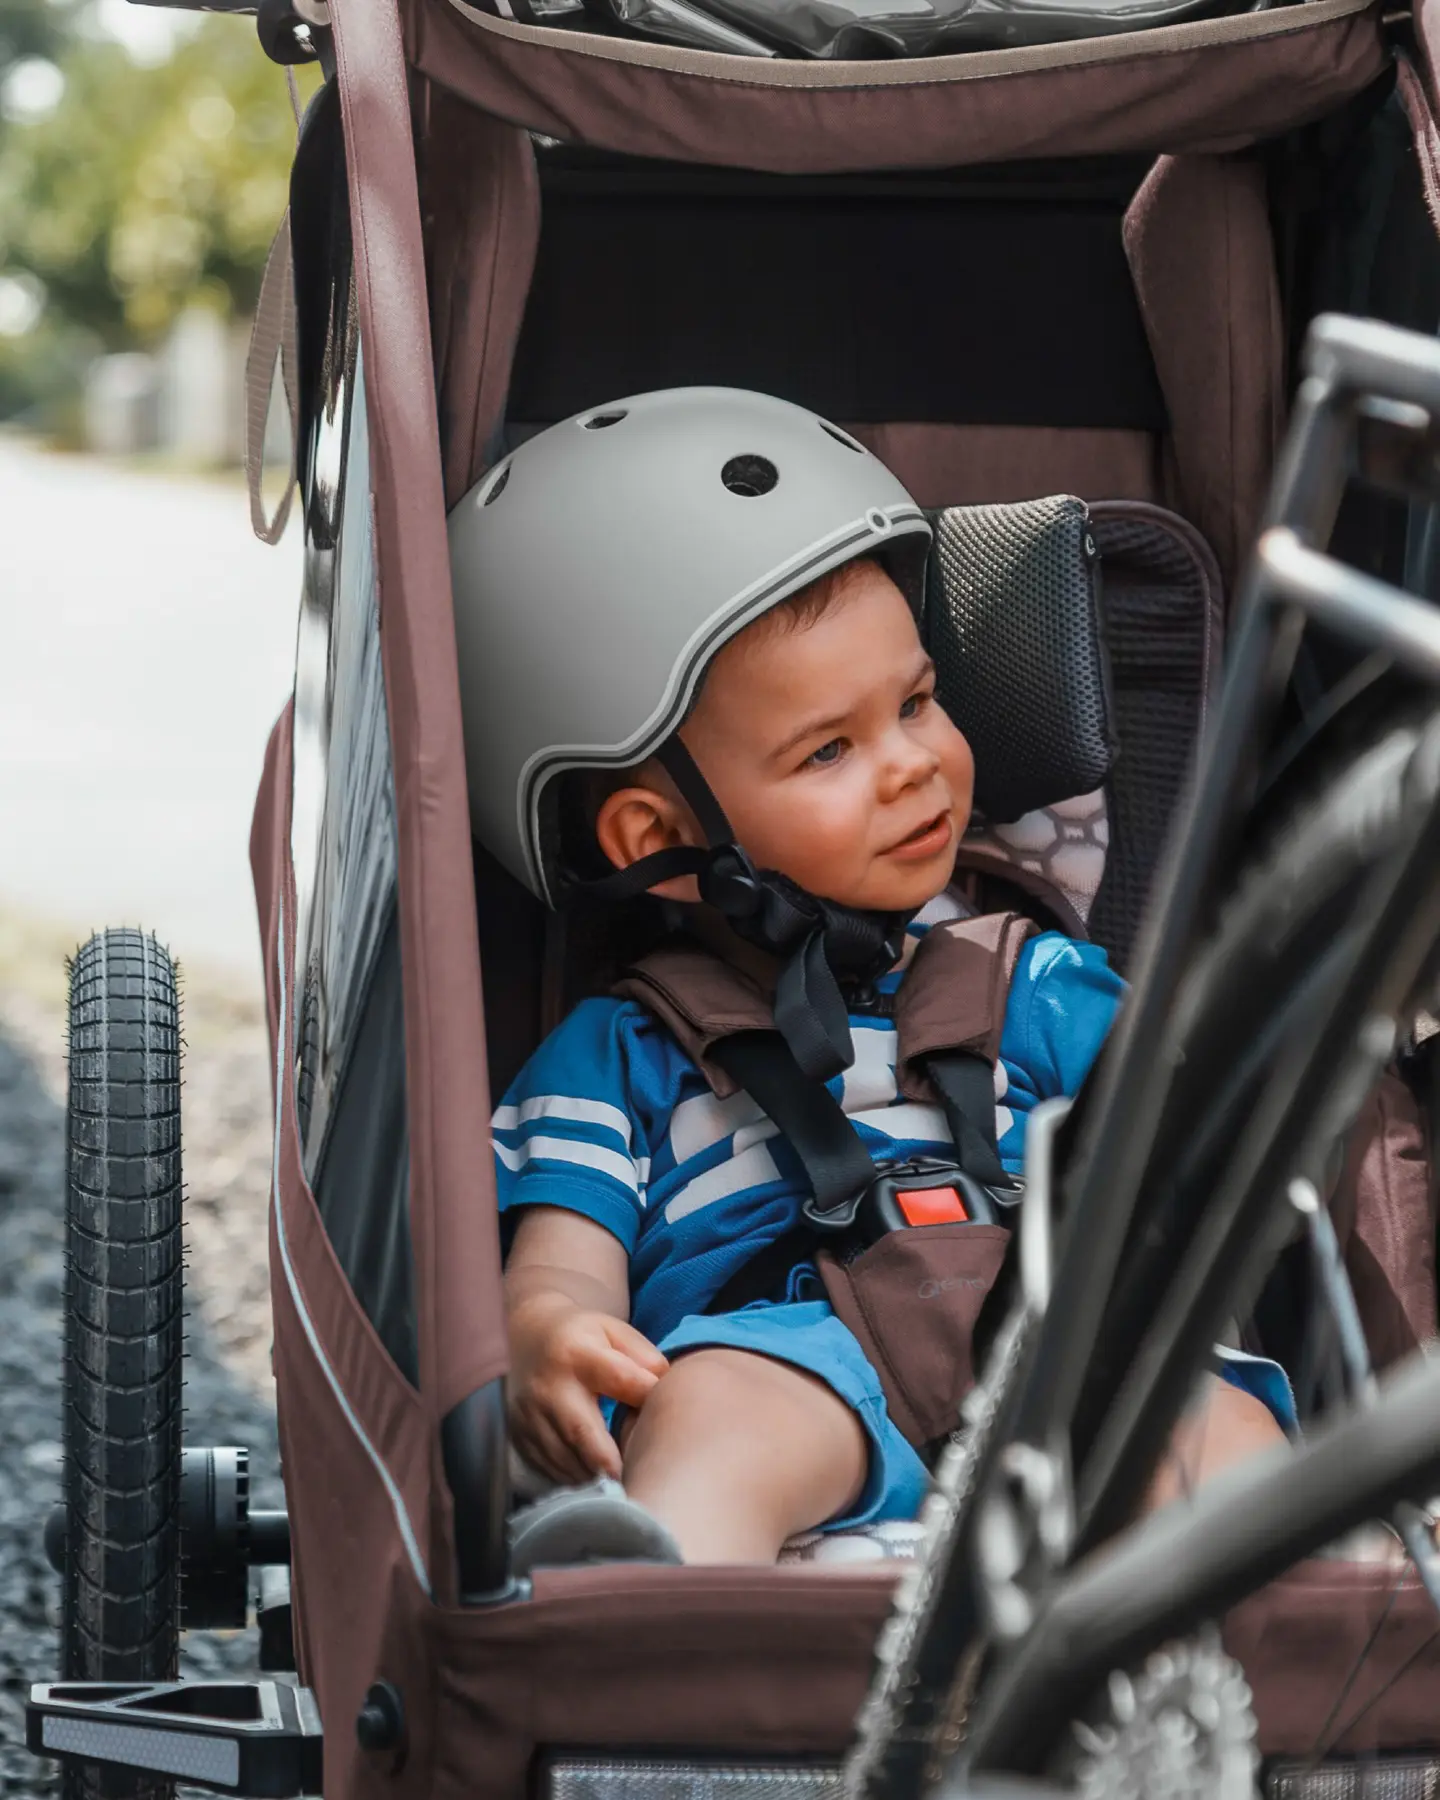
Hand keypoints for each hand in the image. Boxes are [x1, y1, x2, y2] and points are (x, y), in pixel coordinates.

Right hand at [509, 1295, 668, 1483]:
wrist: (528, 1337)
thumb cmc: (583, 1337)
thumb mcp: (615, 1331)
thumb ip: (645, 1357)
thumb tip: (664, 1392)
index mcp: (579, 1354)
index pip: (621, 1379)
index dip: (646, 1398)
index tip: (666, 1419)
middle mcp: (550, 1387)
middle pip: (583, 1433)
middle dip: (611, 1464)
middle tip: (638, 1483)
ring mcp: (530, 1416)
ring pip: (566, 1459)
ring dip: (596, 1478)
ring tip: (623, 1490)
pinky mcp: (520, 1436)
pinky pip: (549, 1469)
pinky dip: (575, 1479)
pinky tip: (596, 1483)